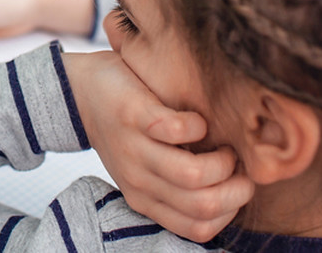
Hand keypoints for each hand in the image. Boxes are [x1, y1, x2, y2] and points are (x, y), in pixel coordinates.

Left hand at [63, 51, 254, 241]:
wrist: (82, 92)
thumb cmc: (128, 132)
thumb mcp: (148, 170)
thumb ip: (179, 186)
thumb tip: (233, 192)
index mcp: (145, 199)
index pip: (199, 229)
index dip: (231, 211)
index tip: (238, 185)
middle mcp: (139, 181)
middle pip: (203, 206)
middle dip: (237, 189)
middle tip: (239, 166)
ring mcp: (134, 149)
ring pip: (193, 175)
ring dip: (223, 160)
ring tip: (223, 145)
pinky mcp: (133, 116)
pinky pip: (176, 130)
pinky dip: (198, 126)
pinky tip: (197, 121)